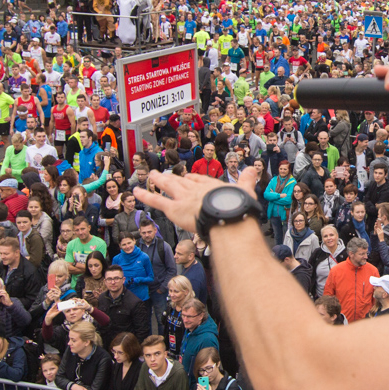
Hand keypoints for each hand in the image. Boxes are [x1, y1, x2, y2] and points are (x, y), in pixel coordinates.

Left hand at [136, 164, 260, 234]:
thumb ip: (247, 180)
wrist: (226, 219)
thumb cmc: (237, 209)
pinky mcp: (173, 209)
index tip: (189, 177)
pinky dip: (145, 196)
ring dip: (159, 180)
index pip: (199, 181)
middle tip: (166, 174)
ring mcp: (183, 198)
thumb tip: (253, 170)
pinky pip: (156, 200)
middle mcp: (195, 189)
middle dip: (173, 177)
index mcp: (211, 186)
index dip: (193, 179)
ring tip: (152, 175)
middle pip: (182, 181)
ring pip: (168, 186)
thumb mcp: (245, 191)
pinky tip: (135, 192)